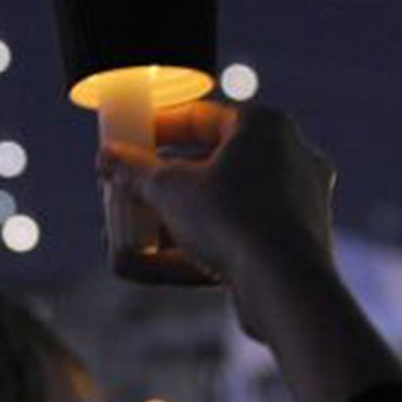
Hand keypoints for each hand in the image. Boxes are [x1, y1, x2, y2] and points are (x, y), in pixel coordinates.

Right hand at [100, 101, 399, 401]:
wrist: (287, 285)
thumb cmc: (232, 218)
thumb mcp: (169, 188)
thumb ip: (133, 169)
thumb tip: (106, 157)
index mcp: (265, 126)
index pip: (201, 116)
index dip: (157, 128)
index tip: (128, 142)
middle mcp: (288, 157)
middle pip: (209, 165)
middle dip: (160, 184)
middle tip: (126, 191)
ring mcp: (295, 203)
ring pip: (220, 207)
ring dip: (169, 221)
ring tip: (125, 237)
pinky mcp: (292, 246)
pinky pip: (235, 238)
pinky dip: (192, 248)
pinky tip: (145, 266)